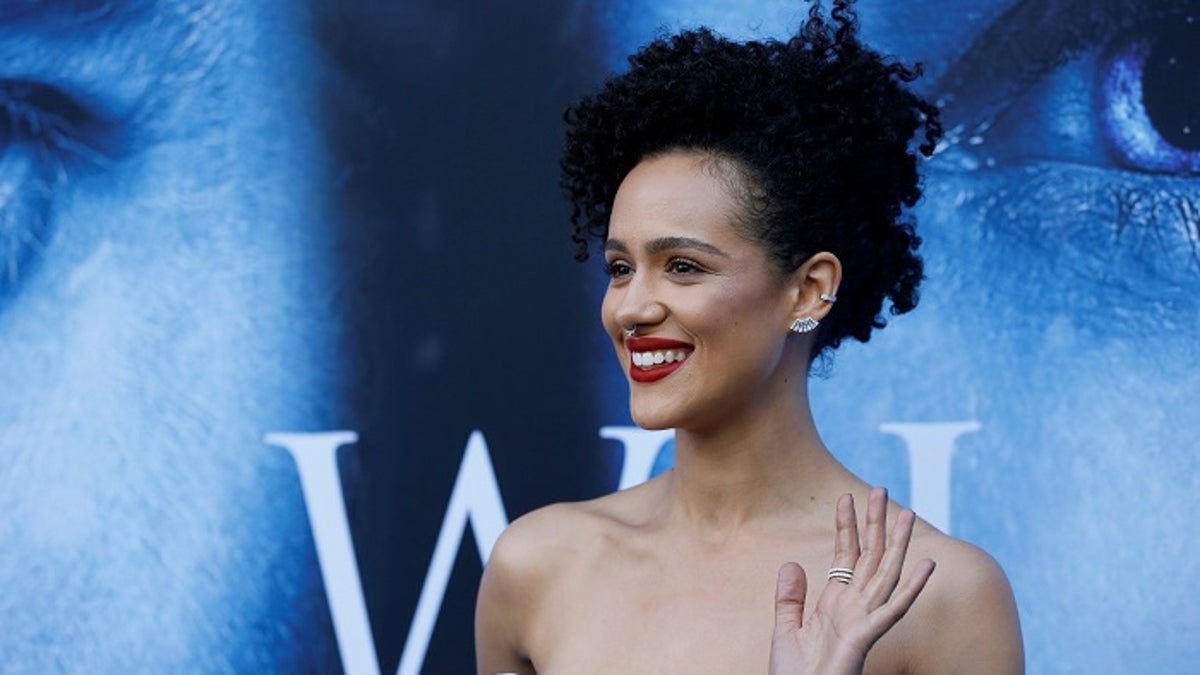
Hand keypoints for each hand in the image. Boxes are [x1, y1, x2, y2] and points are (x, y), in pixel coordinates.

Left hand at [768, 488, 934, 674]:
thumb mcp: (786, 631)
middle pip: (869, 557)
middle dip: (875, 524)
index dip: (846, 526)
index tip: (846, 497)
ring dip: (898, 543)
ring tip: (908, 512)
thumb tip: (792, 563)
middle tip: (882, 489)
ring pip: (886, 573)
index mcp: (835, 605)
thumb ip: (790, 598)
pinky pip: (894, 608)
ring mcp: (864, 621)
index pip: (845, 556)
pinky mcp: (867, 637)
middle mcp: (854, 608)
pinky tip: (927, 563)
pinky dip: (912, 586)